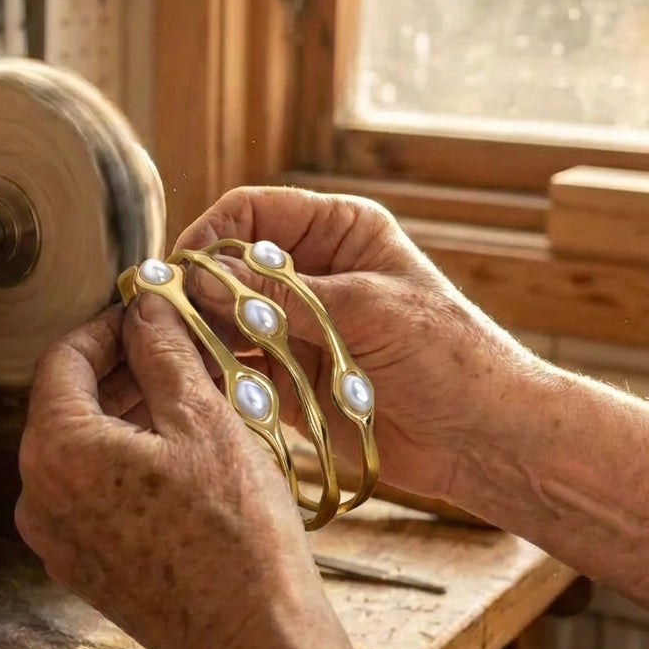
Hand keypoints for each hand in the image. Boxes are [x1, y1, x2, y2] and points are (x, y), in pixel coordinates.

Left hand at [15, 297, 322, 648]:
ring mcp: (56, 538)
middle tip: (176, 349)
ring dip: (126, 412)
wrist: (256, 640)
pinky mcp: (82, 566)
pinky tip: (177, 450)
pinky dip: (125, 459)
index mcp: (57, 451)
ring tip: (186, 395)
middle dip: (120, 369)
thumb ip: (162, 349)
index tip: (147, 314)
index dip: (107, 326)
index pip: (62, 359)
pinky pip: (91, 491)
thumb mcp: (202, 418)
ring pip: (81, 448)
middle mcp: (37, 497)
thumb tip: (145, 303)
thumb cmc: (236, 530)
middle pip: (68, 404)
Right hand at [176, 186, 541, 502]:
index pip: (252, 212)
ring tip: (175, 353)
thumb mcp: (366, 309)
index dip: (212, 235)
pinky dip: (213, 373)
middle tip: (165, 318)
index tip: (181, 270)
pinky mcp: (287, 378)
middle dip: (197, 290)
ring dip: (200, 334)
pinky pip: (235, 367)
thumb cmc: (448, 354)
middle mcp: (309, 274)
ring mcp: (295, 327)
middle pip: (229, 267)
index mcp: (337, 232)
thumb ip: (282, 296)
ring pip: (224, 319)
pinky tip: (196, 382)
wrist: (483, 436)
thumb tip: (203, 277)